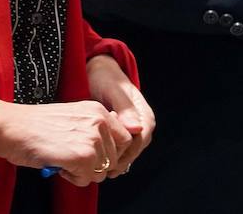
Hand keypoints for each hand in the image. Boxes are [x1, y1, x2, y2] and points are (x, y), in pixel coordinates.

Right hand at [0, 98, 130, 186]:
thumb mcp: (73, 117)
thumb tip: (111, 147)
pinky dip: (72, 178)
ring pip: (101, 171)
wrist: (13, 128)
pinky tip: (59, 164)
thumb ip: (94, 128)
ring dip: (82, 172)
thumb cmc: (36, 126)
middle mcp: (100, 122)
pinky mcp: (83, 157)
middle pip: (114, 158)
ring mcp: (93, 139)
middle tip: (72, 159)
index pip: (125, 139)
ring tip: (63, 159)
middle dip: (95, 165)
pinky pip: (87, 179)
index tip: (95, 158)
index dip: (111, 153)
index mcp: (98, 111)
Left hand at [86, 54, 154, 174]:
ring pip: (129, 151)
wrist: (98, 71)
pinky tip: (98, 158)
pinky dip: (111, 154)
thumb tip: (136, 129)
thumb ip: (125, 108)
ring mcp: (133, 127)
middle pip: (136, 148)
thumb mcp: (114, 89)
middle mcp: (142, 122)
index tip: (111, 160)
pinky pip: (121, 147)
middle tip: (102, 170)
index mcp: (144, 112)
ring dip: (115, 160)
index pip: (142, 139)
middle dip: (120, 160)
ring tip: (98, 167)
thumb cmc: (106, 77)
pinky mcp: (122, 131)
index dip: (128, 152)